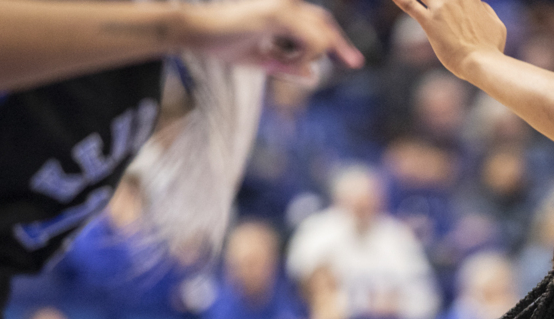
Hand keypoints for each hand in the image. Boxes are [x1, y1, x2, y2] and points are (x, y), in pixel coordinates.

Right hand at [182, 0, 362, 77]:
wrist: (198, 35)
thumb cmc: (225, 45)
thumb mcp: (264, 60)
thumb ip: (288, 66)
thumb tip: (314, 76)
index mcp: (285, 12)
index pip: (321, 24)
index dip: (338, 42)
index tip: (353, 62)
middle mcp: (287, 5)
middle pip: (326, 25)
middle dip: (341, 46)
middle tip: (356, 64)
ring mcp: (283, 7)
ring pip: (319, 37)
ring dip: (305, 58)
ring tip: (279, 63)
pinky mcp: (277, 15)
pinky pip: (308, 41)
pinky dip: (300, 57)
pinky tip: (281, 62)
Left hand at [389, 0, 505, 80]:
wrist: (482, 63)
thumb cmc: (492, 48)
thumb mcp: (496, 25)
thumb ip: (485, 11)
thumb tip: (479, 5)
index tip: (451, 2)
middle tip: (434, 4)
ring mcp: (441, 9)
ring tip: (408, 1)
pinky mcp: (429, 23)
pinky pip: (409, 5)